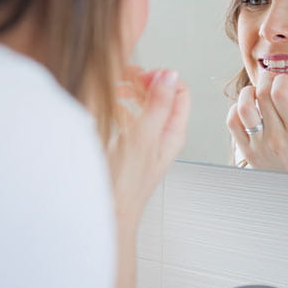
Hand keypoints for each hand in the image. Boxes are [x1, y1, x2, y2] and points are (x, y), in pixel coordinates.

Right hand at [107, 66, 189, 226]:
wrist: (107, 212)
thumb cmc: (125, 184)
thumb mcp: (143, 137)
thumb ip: (158, 105)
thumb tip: (170, 75)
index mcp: (173, 132)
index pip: (179, 92)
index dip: (162, 78)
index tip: (141, 74)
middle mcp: (162, 136)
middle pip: (161, 97)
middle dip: (144, 82)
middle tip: (124, 76)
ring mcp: (146, 141)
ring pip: (144, 106)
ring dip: (131, 93)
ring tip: (114, 87)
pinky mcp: (129, 147)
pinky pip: (129, 118)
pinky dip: (120, 107)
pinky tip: (109, 106)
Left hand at [226, 72, 287, 174]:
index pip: (282, 94)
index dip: (282, 79)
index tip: (287, 81)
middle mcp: (277, 139)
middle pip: (262, 95)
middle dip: (267, 79)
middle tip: (272, 80)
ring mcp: (259, 146)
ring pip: (244, 107)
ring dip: (248, 92)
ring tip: (258, 92)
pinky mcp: (247, 151)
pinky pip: (233, 123)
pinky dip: (236, 109)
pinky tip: (249, 108)